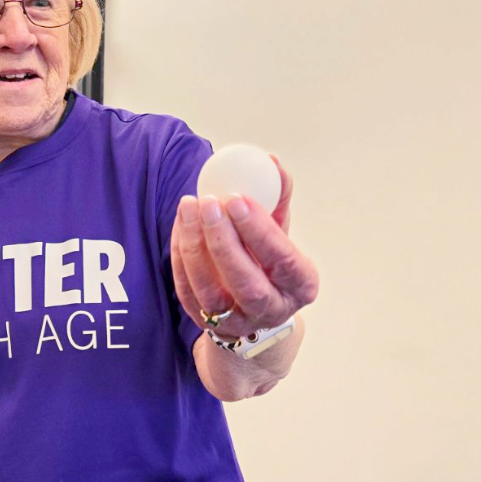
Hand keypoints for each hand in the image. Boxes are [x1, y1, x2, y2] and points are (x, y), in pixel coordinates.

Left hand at [171, 159, 317, 340]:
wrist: (251, 304)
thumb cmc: (269, 259)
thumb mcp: (280, 231)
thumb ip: (278, 197)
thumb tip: (271, 160)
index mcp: (300, 286)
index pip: (283, 260)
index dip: (259, 230)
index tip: (237, 199)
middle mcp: (270, 309)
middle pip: (246, 282)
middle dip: (224, 241)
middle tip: (210, 203)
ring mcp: (235, 321)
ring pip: (210, 290)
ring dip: (195, 246)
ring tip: (189, 206)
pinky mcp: (203, 320)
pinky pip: (186, 288)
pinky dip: (180, 254)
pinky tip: (181, 223)